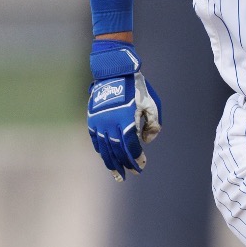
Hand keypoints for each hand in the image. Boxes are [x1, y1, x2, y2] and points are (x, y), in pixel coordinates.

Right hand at [88, 41, 161, 178]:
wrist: (115, 71)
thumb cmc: (137, 87)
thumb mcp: (152, 103)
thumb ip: (153, 124)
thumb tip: (146, 141)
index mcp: (126, 122)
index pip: (131, 147)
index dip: (136, 159)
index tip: (141, 166)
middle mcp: (110, 124)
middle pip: (116, 151)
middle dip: (123, 165)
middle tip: (128, 175)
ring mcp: (99, 122)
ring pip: (104, 148)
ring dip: (110, 162)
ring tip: (116, 173)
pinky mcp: (92, 118)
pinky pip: (95, 138)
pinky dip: (100, 149)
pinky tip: (105, 156)